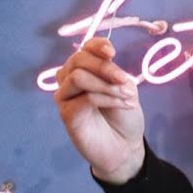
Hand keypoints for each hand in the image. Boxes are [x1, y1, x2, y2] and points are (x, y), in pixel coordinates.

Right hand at [53, 37, 145, 183]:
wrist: (124, 147)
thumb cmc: (123, 116)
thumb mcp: (124, 87)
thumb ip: (112, 71)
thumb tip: (105, 58)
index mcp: (85, 69)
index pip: (85, 48)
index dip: (97, 46)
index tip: (112, 53)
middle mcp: (70, 79)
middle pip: (79, 59)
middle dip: (105, 68)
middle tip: (124, 82)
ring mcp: (65, 96)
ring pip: (78, 76)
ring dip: (106, 85)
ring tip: (126, 97)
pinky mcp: (65, 113)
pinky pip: (85, 97)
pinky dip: (107, 99)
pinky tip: (122, 105)